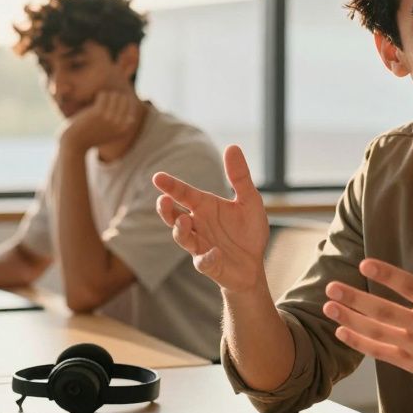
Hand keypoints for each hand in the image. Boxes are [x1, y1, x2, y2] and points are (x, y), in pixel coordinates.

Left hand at [60, 90, 142, 152]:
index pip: (130, 106)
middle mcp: (120, 124)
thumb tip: (132, 118)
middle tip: (102, 105)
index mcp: (125, 129)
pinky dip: (99, 96)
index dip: (120, 103)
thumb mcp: (110, 134)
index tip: (109, 108)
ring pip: (114, 95)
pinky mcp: (99, 112)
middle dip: (113, 98)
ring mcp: (110, 118)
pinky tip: (93, 103)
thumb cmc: (92, 138)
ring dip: (105, 96)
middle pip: (123, 99)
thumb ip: (121, 127)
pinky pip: (104, 95)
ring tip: (97, 104)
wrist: (75, 144)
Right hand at [153, 145, 269, 294]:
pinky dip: (207, 258)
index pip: (184, 194)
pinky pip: (204, 262)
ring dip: (181, 231)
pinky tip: (216, 252)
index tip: (157, 177)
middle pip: (174, 217)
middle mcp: (198, 225)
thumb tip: (232, 146)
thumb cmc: (247, 231)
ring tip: (185, 221)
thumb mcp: (249, 200)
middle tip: (163, 200)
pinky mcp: (210, 265)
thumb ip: (239, 177)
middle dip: (166, 210)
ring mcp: (201, 246)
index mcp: (205, 207)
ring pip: (183, 239)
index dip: (171, 186)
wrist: (254, 264)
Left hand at [323, 222, 412, 385]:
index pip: (408, 286)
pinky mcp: (409, 362)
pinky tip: (341, 330)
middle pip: (385, 311)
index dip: (386, 275)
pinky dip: (359, 343)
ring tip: (328, 306)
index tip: (364, 265)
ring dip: (351, 319)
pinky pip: (380, 352)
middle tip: (332, 288)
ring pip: (378, 332)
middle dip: (356, 299)